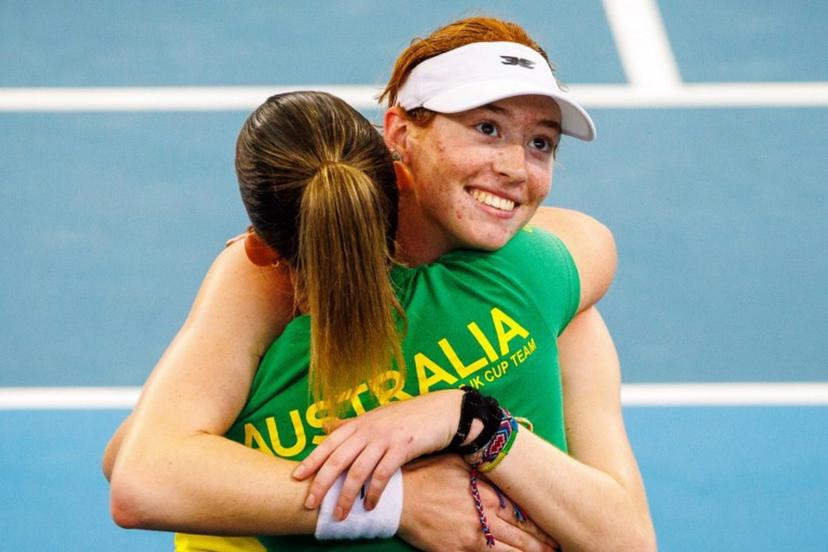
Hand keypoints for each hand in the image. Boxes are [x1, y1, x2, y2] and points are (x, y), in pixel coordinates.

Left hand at [292, 390, 463, 518]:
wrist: (442, 410)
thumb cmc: (409, 416)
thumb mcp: (377, 416)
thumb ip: (353, 424)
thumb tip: (326, 426)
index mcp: (360, 422)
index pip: (329, 442)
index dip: (311, 460)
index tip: (296, 477)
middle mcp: (368, 429)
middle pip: (338, 459)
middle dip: (322, 483)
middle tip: (311, 504)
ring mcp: (384, 438)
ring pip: (358, 471)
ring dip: (347, 495)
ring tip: (341, 514)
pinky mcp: (402, 448)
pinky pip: (383, 474)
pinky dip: (374, 492)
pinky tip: (371, 506)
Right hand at [398, 455, 559, 551]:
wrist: (397, 497)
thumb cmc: (427, 474)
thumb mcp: (459, 463)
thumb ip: (485, 470)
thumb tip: (508, 467)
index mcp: (487, 495)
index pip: (524, 514)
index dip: (543, 524)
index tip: (557, 528)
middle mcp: (484, 519)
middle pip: (524, 538)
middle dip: (544, 545)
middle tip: (560, 548)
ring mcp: (471, 539)